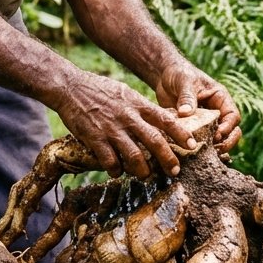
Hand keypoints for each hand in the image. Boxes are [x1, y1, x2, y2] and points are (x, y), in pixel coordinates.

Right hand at [56, 73, 200, 180]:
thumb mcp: (126, 93)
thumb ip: (142, 107)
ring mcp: (112, 128)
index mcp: (138, 104)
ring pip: (135, 156)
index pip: (166, 120)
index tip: (192, 145)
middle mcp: (128, 117)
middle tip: (175, 171)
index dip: (181, 134)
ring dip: (143, 170)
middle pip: (155, 141)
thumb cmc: (100, 89)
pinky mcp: (95, 138)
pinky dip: (116, 170)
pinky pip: (110, 161)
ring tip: (145, 175)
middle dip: (168, 159)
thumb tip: (161, 119)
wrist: (70, 87)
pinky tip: (117, 171)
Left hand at [154, 62, 241, 156]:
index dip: (228, 127)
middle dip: (227, 142)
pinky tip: (192, 156)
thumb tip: (186, 113)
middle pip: (231, 131)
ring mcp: (206, 121)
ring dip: (214, 148)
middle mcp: (216, 111)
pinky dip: (199, 148)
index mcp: (220, 98)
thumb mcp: (185, 82)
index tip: (217, 135)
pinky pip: (201, 140)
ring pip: (218, 139)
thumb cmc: (179, 74)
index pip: (232, 116)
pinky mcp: (194, 128)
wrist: (164, 76)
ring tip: (205, 156)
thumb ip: (187, 97)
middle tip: (215, 151)